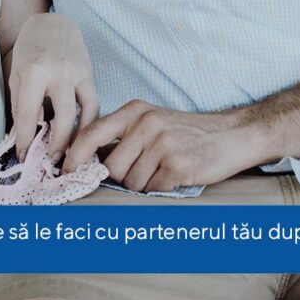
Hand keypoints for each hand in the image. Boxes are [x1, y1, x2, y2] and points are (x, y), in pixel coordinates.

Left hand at [9, 13, 98, 160]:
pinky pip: (94, 103)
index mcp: (34, 72)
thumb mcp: (16, 74)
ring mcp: (78, 73)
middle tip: (52, 161)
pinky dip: (89, 121)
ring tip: (70, 154)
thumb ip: (20, 104)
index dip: (24, 140)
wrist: (52, 23)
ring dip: (77, 138)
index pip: (28, 115)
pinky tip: (83, 134)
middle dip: (56, 145)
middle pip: (62, 120)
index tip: (22, 156)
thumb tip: (23, 135)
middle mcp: (59, 73)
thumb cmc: (29, 49)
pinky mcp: (90, 74)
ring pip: (83, 114)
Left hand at [63, 100, 274, 192]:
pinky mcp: (178, 165)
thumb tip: (85, 158)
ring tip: (164, 168)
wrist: (234, 134)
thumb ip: (122, 134)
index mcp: (136, 111)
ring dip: (145, 184)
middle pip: (111, 167)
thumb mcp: (152, 120)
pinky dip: (162, 187)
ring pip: (132, 182)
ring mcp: (163, 144)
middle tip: (145, 169)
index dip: (74, 155)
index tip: (65, 170)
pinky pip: (153, 189)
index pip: (92, 133)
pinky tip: (177, 174)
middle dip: (122, 177)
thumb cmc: (189, 132)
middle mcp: (147, 124)